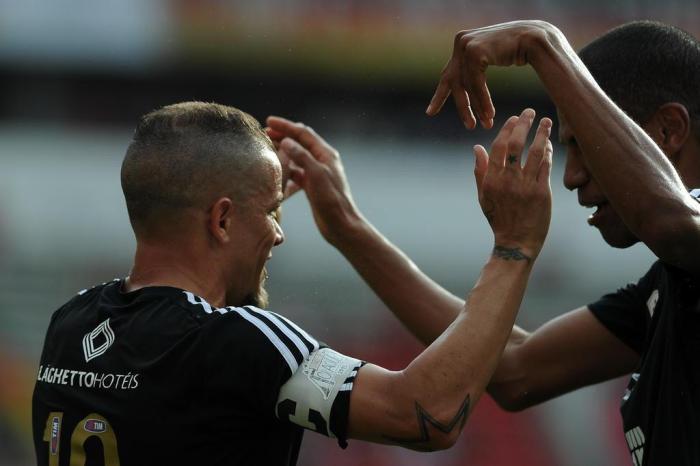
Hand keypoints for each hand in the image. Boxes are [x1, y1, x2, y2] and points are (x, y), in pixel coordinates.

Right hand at [265, 116, 361, 244]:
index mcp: (325, 154)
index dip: (286, 126)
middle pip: (299, 143)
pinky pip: (296, 174)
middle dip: (283, 136)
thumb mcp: (316, 175)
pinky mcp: (312, 186)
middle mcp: (321, 161)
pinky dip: (286, 171)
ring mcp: (316, 173)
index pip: (303, 133)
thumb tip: (287, 141)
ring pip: (296, 158)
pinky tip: (275, 174)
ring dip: (283, 153)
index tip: (268, 121)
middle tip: (265, 133)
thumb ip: (302, 157)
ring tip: (267, 150)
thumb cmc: (331, 200)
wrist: (340, 225)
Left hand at [426, 21, 561, 128]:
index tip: (430, 113)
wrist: (535, 39)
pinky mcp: (474, 51)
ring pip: (467, 86)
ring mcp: (466, 45)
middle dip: (463, 107)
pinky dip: (482, 101)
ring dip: (477, 108)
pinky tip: (489, 114)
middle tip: (469, 127)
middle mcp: (461, 42)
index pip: (449, 74)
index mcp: (462, 44)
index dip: (440, 96)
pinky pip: (475, 83)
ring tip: (485, 124)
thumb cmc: (518, 50)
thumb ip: (475, 70)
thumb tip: (467, 90)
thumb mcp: (490, 59)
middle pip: (456, 82)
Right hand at [474, 108, 552, 259]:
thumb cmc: (499, 219)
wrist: (516, 242)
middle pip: (516, 145)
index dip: (507, 129)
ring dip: (541, 134)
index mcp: (492, 180)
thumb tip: (477, 147)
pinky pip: (546, 167)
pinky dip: (548, 153)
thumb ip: (480, 171)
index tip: (514, 118)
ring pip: (535, 153)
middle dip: (524, 124)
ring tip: (546, 121)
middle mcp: (508, 181)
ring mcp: (526, 187)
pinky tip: (550, 144)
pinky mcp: (542, 193)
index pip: (498, 147)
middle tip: (530, 112)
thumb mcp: (484, 196)